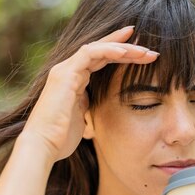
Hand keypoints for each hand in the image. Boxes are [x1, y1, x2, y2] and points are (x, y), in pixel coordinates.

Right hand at [23, 26, 158, 161]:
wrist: (44, 146)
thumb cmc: (61, 139)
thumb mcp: (84, 119)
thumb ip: (90, 108)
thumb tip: (100, 108)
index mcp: (74, 81)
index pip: (101, 60)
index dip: (121, 54)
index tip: (143, 54)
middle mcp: (68, 71)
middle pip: (101, 50)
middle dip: (127, 48)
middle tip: (150, 50)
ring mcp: (65, 70)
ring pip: (98, 48)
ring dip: (123, 48)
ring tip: (145, 51)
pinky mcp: (65, 74)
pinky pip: (89, 54)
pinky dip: (108, 50)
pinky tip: (125, 52)